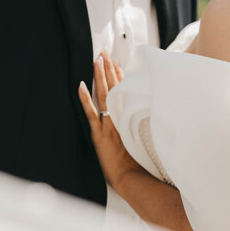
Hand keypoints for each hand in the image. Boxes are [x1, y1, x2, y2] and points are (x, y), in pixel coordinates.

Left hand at [78, 53, 141, 192]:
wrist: (134, 178)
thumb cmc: (141, 165)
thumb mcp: (145, 142)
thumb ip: (145, 128)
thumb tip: (148, 117)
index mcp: (131, 118)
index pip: (126, 92)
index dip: (122, 76)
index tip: (119, 63)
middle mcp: (121, 118)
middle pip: (117, 88)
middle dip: (111, 69)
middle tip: (106, 53)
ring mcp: (110, 125)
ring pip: (106, 95)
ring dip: (101, 76)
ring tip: (98, 59)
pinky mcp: (100, 134)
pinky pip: (92, 113)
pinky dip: (85, 99)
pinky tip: (81, 85)